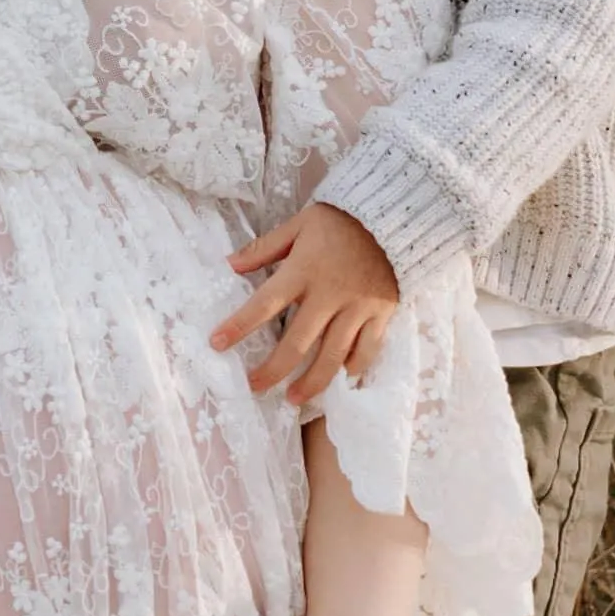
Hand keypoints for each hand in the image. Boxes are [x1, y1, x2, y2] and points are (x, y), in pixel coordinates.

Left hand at [211, 204, 398, 404]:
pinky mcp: (381, 314)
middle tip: (254, 387)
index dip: (239, 326)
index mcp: (304, 271)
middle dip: (273, 370)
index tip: (216, 344)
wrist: (397, 217)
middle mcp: (330, 295)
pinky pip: (367, 349)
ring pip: (333, 355)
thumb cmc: (342, 221)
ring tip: (294, 398)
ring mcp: (358, 308)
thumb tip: (230, 264)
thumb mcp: (300, 224)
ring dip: (312, 381)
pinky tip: (340, 378)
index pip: (265, 303)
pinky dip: (354, 367)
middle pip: (298, 343)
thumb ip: (265, 247)